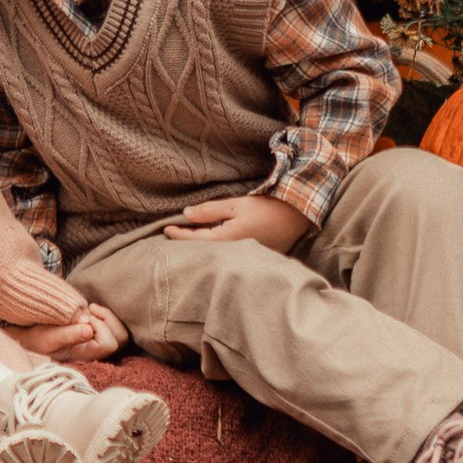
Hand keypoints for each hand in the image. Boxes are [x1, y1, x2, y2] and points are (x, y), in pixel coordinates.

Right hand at [23, 301, 126, 361]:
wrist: (30, 333)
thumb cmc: (36, 337)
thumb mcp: (46, 337)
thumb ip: (67, 334)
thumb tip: (88, 330)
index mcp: (84, 356)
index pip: (108, 345)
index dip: (100, 328)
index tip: (83, 318)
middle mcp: (94, 353)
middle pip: (120, 339)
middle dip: (107, 321)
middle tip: (89, 312)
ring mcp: (97, 343)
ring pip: (121, 333)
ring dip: (108, 316)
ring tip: (90, 309)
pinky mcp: (98, 333)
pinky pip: (115, 325)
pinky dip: (106, 314)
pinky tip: (91, 310)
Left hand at [161, 190, 308, 250]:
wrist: (298, 218)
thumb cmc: (267, 208)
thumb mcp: (236, 205)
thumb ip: (210, 211)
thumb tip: (186, 214)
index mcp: (227, 240)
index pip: (195, 240)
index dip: (178, 234)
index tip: (165, 229)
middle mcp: (232, 253)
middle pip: (202, 250)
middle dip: (187, 244)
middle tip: (171, 237)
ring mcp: (242, 257)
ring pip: (214, 253)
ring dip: (200, 246)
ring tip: (187, 239)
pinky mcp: (251, 257)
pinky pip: (227, 254)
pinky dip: (215, 248)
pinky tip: (210, 242)